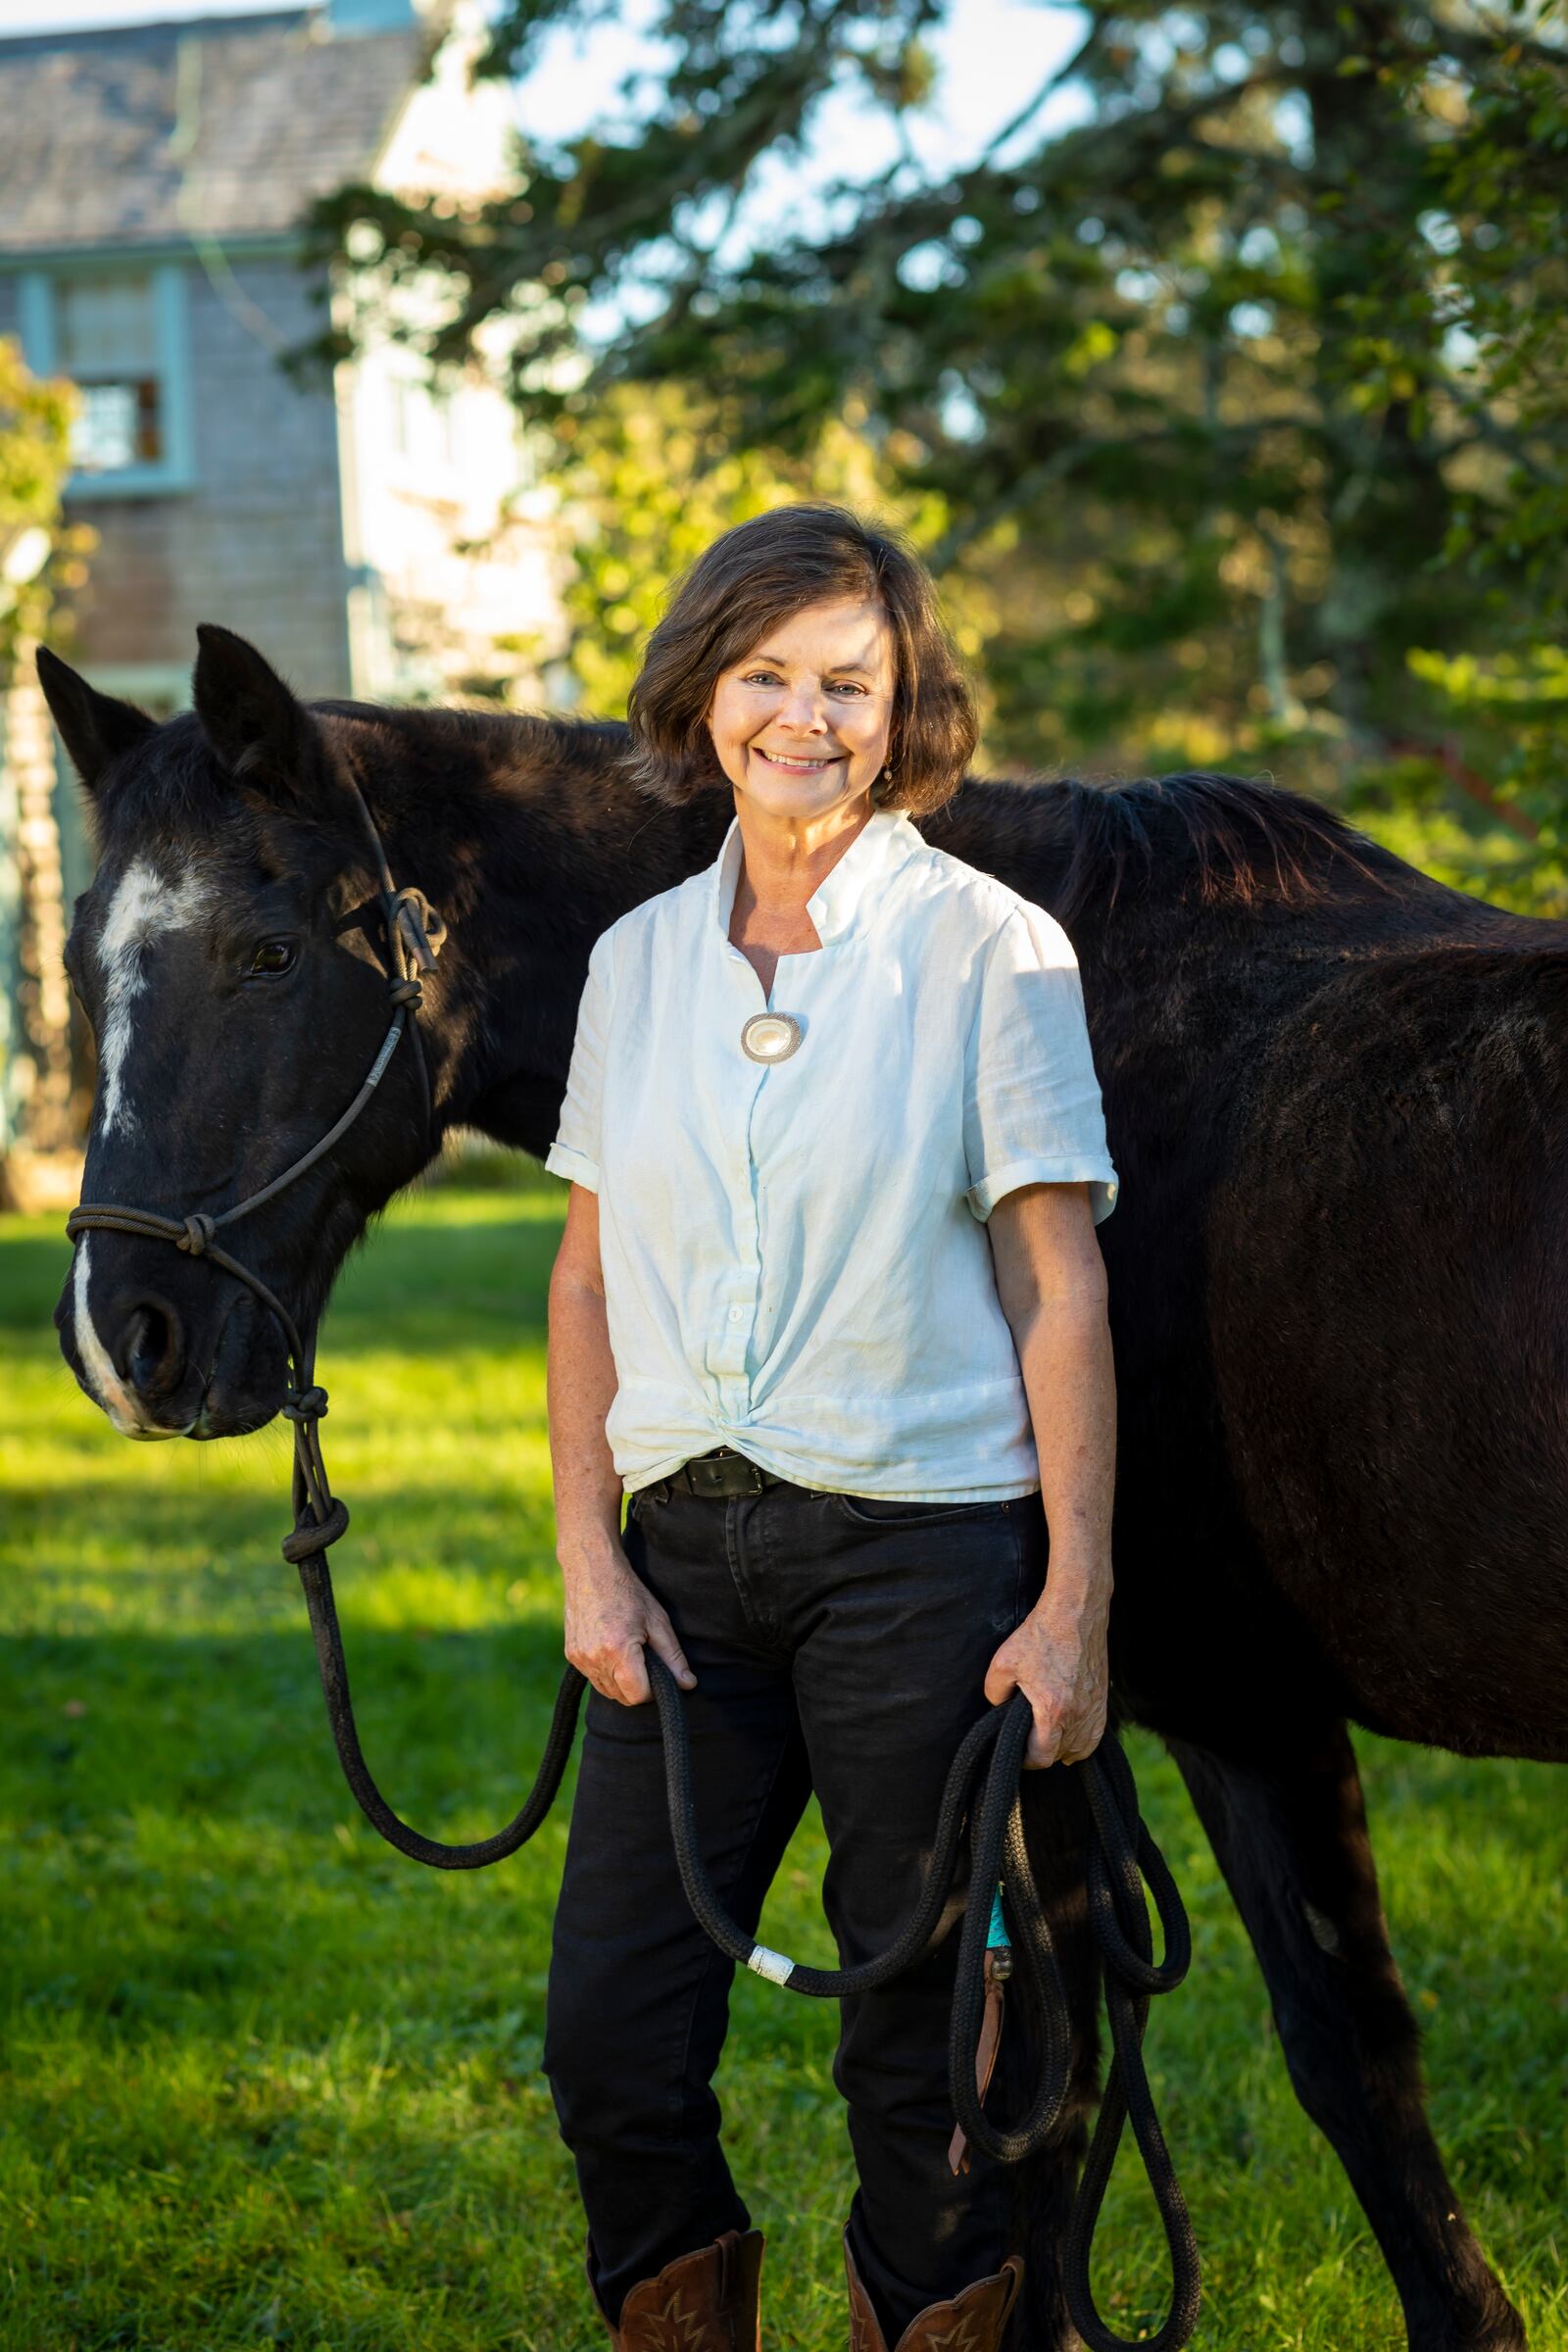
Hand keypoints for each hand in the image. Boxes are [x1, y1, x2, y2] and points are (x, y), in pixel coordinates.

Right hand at [562, 1539, 696, 1705]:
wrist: (591, 1569)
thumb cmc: (628, 1592)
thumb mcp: (658, 1621)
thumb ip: (673, 1657)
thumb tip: (688, 1684)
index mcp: (618, 1650)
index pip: (637, 1695)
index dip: (652, 1690)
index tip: (657, 1673)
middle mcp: (594, 1658)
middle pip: (622, 1697)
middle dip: (637, 1687)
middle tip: (645, 1661)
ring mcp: (579, 1658)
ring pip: (607, 1691)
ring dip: (621, 1682)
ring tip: (629, 1654)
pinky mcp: (571, 1655)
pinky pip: (593, 1678)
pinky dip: (606, 1673)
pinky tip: (613, 1650)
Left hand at [984, 1598, 1107, 1767]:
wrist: (1076, 1611)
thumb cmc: (1041, 1635)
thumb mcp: (1003, 1663)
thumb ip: (994, 1693)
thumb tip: (999, 1708)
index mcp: (1054, 1711)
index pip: (1042, 1757)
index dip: (1026, 1760)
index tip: (1017, 1751)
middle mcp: (1079, 1715)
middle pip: (1061, 1754)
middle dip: (1042, 1752)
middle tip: (1027, 1739)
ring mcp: (1095, 1708)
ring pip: (1082, 1748)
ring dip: (1063, 1748)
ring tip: (1047, 1738)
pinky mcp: (1103, 1698)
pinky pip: (1095, 1734)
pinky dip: (1083, 1739)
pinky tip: (1070, 1732)